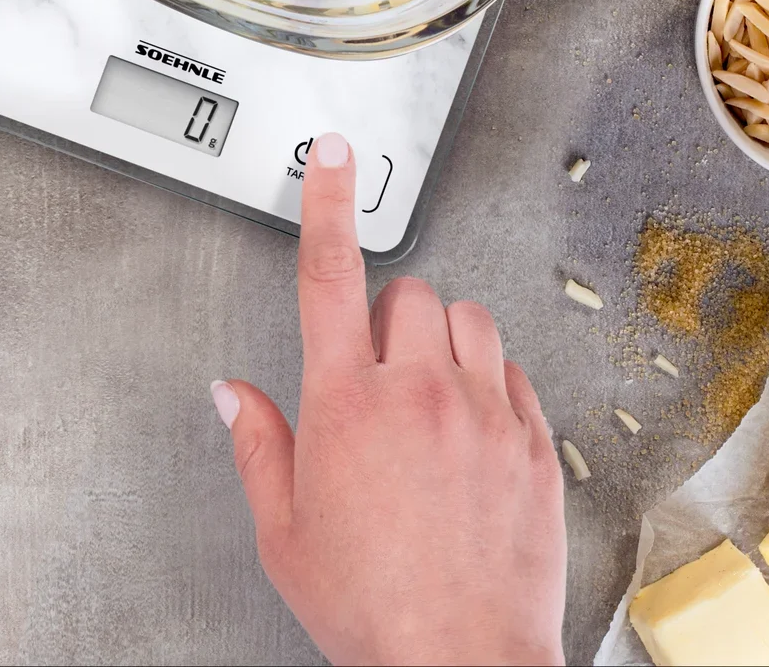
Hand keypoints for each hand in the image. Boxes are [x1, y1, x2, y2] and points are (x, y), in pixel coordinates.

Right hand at [212, 133, 565, 664]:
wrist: (461, 664)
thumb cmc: (374, 609)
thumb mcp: (284, 533)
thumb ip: (258, 447)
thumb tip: (233, 395)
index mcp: (345, 405)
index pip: (329, 273)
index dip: (326, 201)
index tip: (333, 153)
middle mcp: (419, 395)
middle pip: (407, 292)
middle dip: (387, 318)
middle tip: (376, 374)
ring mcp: (484, 414)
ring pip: (468, 319)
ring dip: (441, 341)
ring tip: (426, 397)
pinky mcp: (534, 443)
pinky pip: (512, 373)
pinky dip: (487, 383)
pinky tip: (468, 431)